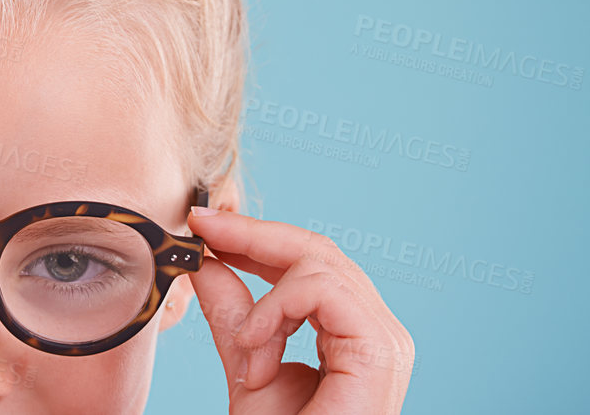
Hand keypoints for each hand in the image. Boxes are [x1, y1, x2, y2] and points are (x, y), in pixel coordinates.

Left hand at [187, 207, 413, 413]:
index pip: (309, 263)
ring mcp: (385, 340)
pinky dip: (278, 310)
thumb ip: (234, 316)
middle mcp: (376, 330)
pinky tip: (258, 350)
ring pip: (320, 265)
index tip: (207, 223)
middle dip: (253, 235)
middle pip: (318, 251)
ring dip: (265, 301)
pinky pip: (324, 291)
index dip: (257, 237)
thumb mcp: (248, 367)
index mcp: (352, 332)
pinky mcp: (380, 351)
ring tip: (246, 348)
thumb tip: (206, 263)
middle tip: (203, 227)